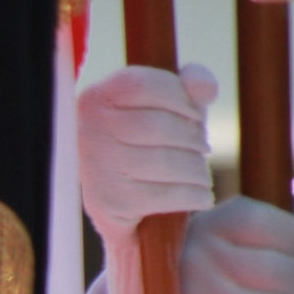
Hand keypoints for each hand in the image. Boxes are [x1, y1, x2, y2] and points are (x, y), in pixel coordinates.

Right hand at [78, 64, 216, 253]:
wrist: (121, 208)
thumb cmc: (150, 146)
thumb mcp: (170, 108)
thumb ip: (191, 85)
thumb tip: (205, 92)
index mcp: (97, 98)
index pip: (142, 86)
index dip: (180, 98)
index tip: (196, 117)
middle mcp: (88, 130)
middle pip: (156, 127)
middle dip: (192, 139)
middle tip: (203, 150)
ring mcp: (95, 167)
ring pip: (163, 162)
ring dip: (196, 170)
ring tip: (202, 176)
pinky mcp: (107, 201)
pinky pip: (162, 195)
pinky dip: (192, 196)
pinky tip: (202, 197)